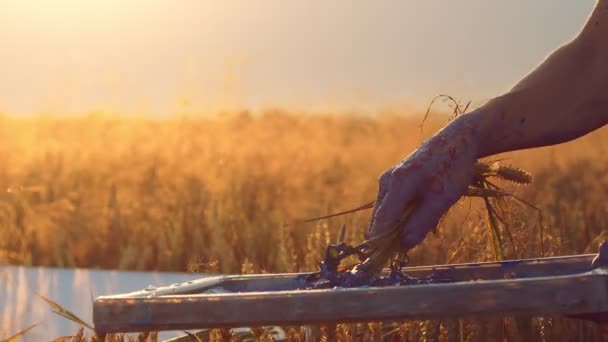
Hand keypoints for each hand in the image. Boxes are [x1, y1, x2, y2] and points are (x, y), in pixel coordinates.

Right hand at [367, 114, 479, 248]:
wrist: (456, 141)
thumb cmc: (452, 168)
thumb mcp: (443, 198)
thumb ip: (422, 221)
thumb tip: (404, 244)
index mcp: (397, 185)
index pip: (381, 222)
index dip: (379, 245)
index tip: (378, 264)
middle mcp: (386, 182)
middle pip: (379, 220)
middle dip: (388, 238)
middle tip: (405, 252)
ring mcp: (387, 180)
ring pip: (384, 213)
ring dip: (395, 227)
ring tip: (417, 229)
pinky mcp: (392, 181)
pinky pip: (390, 206)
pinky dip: (398, 217)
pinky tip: (417, 216)